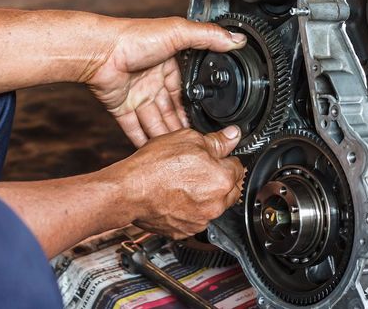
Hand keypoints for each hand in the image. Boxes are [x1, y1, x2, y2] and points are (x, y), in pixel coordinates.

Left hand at [88, 17, 245, 146]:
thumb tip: (237, 38)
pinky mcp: (121, 108)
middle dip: (183, 128)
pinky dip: (143, 142)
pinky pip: (135, 129)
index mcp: (170, 65)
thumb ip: (209, 36)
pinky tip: (154, 154)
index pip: (188, 92)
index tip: (209, 124)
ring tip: (181, 154)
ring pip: (157, 123)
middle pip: (173, 111)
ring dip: (167, 138)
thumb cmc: (135, 37)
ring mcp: (138, 96)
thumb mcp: (178, 32)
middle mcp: (154, 81)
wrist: (100, 51)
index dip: (197, 109)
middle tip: (197, 146)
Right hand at [119, 126, 244, 238]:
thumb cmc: (154, 166)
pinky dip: (191, 210)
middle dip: (220, 179)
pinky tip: (176, 197)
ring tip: (183, 183)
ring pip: (214, 206)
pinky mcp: (186, 231)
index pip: (239, 167)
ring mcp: (201, 220)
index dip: (226, 159)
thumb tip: (232, 136)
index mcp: (222, 179)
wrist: (128, 191)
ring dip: (206, 196)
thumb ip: (216, 140)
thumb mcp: (188, 139)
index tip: (216, 157)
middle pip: (230, 189)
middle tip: (198, 169)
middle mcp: (216, 204)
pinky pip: (196, 218)